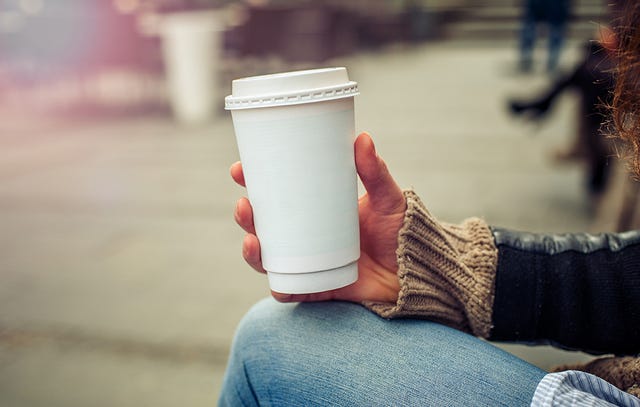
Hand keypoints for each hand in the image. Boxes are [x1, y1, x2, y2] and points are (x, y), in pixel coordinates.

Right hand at [230, 132, 405, 302]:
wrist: (416, 272)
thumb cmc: (399, 231)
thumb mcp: (386, 198)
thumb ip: (375, 172)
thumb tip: (362, 138)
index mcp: (314, 210)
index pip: (275, 195)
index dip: (253, 183)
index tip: (240, 169)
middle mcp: (304, 237)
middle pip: (263, 227)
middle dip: (246, 215)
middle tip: (245, 204)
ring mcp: (307, 264)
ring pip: (268, 259)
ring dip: (251, 249)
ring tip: (252, 238)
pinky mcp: (316, 289)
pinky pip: (288, 291)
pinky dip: (277, 287)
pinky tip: (272, 279)